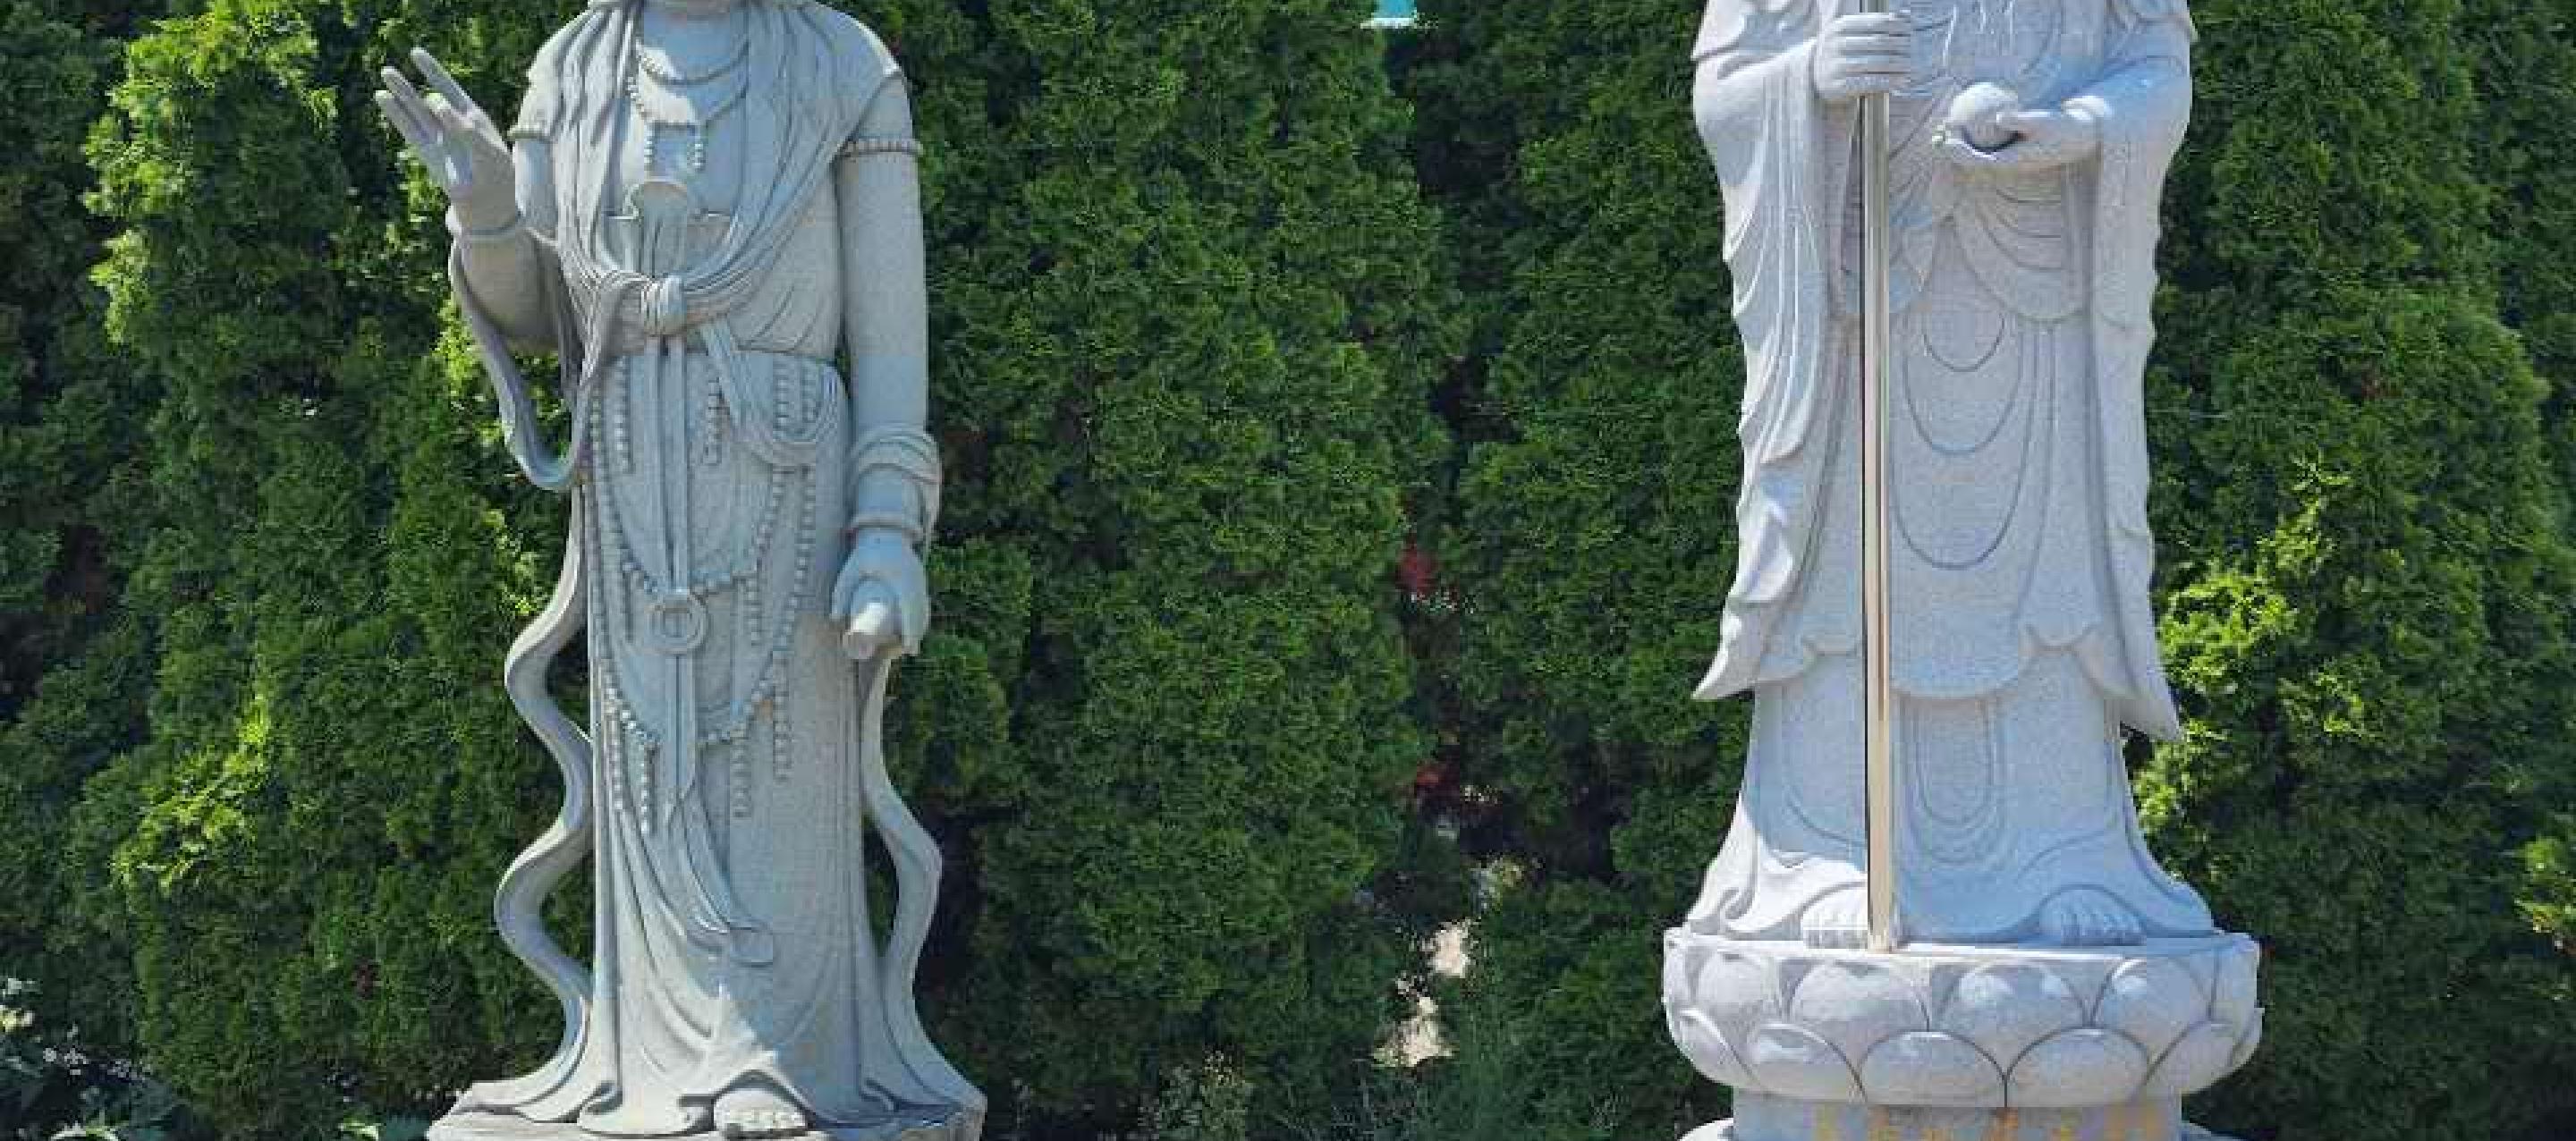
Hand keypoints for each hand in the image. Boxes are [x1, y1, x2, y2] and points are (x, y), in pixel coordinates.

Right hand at [375, 48, 516, 231]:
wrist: (491, 200)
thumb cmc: (496, 173)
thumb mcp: (489, 149)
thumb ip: (467, 128)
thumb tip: (438, 104)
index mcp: (471, 117)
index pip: (449, 88)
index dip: (433, 71)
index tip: (415, 53)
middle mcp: (450, 125)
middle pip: (427, 98)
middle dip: (409, 83)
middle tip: (387, 69)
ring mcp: (437, 138)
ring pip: (415, 111)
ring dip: (400, 93)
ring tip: (385, 75)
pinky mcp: (428, 152)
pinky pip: (409, 129)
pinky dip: (396, 113)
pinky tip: (383, 98)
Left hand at [832, 531, 928, 659]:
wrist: (885, 532)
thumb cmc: (866, 551)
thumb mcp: (851, 568)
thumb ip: (841, 591)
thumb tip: (834, 619)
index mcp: (902, 579)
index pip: (910, 609)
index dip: (911, 631)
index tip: (908, 647)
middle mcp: (915, 581)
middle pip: (920, 614)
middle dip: (916, 635)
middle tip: (908, 652)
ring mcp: (919, 580)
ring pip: (923, 610)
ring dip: (919, 628)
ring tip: (910, 645)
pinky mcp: (919, 580)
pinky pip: (923, 603)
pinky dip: (921, 617)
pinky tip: (918, 629)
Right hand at [1812, 12, 1913, 104]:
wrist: (1811, 72)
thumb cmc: (1840, 49)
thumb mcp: (1850, 32)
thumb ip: (1874, 24)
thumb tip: (1905, 15)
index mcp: (1839, 26)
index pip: (1875, 23)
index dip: (1896, 26)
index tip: (1910, 30)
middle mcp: (1835, 44)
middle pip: (1876, 43)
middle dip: (1899, 46)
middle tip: (1914, 50)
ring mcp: (1834, 65)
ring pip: (1873, 64)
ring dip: (1896, 66)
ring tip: (1911, 67)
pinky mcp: (1836, 85)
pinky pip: (1867, 83)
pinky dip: (1887, 83)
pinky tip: (1900, 82)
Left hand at [1938, 107, 2099, 173]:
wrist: (2077, 135)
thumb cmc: (2060, 127)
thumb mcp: (2042, 121)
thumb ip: (2020, 121)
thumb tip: (1999, 118)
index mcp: (2010, 161)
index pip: (1978, 161)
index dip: (1959, 152)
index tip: (1947, 139)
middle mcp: (2005, 162)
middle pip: (1971, 159)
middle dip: (1951, 148)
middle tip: (1937, 131)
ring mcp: (2007, 156)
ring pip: (1977, 151)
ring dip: (1958, 141)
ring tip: (1943, 124)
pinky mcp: (2010, 149)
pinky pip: (1986, 143)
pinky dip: (1973, 134)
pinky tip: (1964, 117)